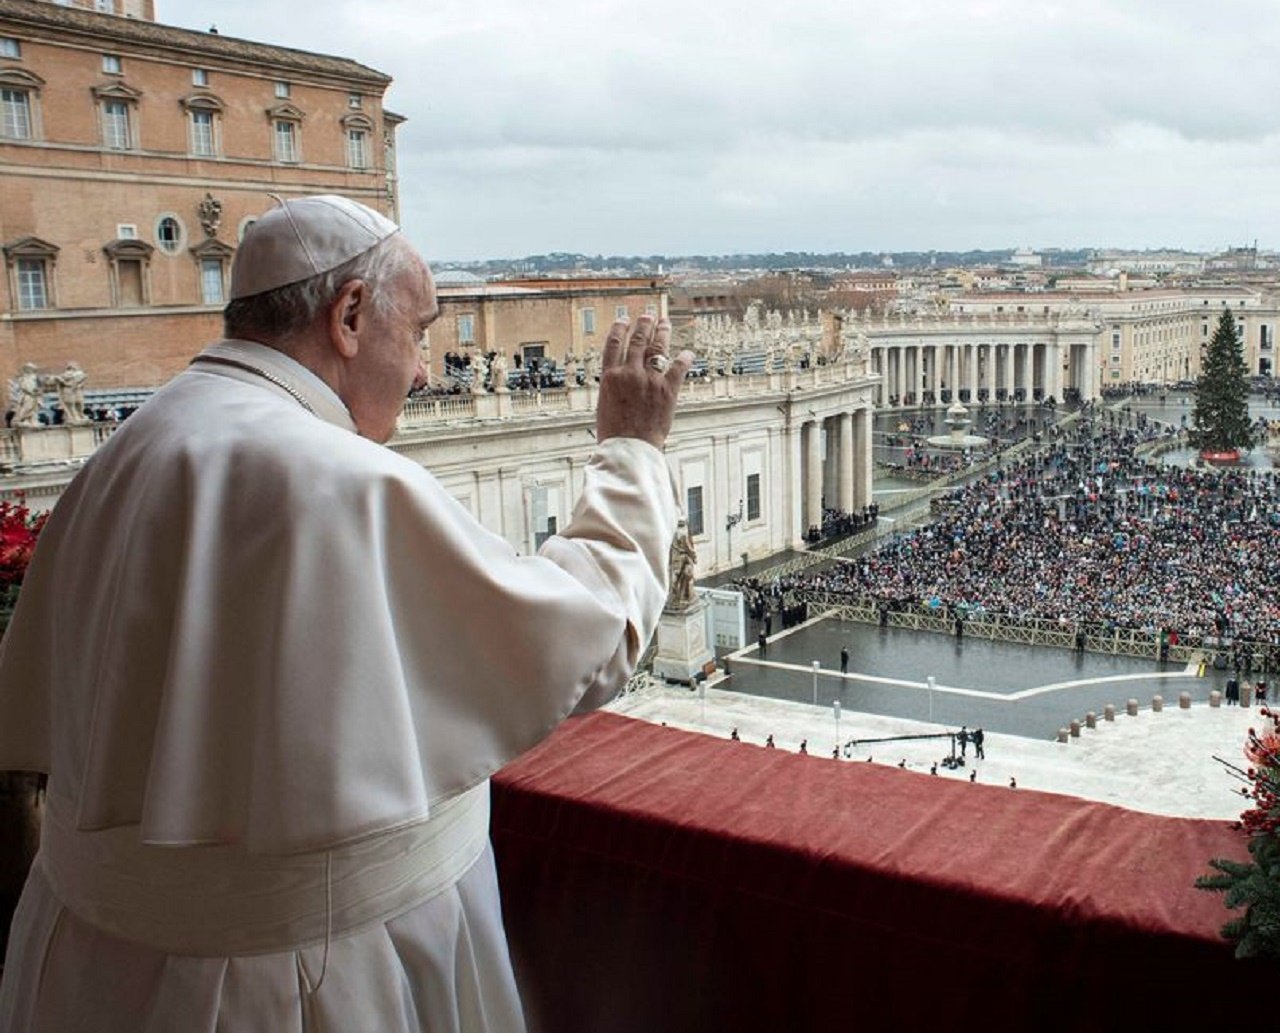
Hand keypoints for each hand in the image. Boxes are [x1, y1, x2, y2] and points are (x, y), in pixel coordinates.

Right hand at [595, 315, 693, 448]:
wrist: (629, 448)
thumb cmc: (614, 432)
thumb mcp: (605, 403)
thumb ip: (614, 384)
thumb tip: (620, 374)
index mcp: (610, 376)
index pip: (614, 343)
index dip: (620, 328)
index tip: (624, 320)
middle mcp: (630, 373)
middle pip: (637, 340)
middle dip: (644, 325)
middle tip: (648, 316)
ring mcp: (650, 380)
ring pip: (657, 347)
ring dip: (662, 332)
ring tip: (664, 322)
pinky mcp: (668, 390)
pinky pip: (679, 367)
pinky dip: (684, 358)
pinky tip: (687, 352)